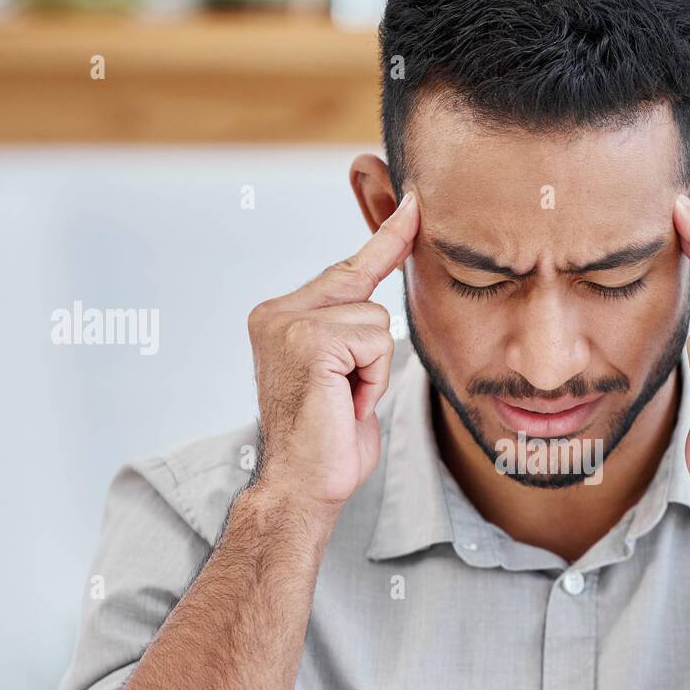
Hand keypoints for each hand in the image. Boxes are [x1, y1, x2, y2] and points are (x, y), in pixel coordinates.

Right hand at [246, 192, 417, 516]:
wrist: (303, 487)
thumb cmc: (329, 441)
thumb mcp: (344, 374)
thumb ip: (352, 332)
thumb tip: (379, 303)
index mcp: (280, 315)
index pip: (345, 269)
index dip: (385, 238)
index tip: (413, 202)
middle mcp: (276, 312)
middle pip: (365, 293)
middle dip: (372, 348)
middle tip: (347, 396)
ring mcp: (289, 323)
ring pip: (377, 321)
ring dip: (374, 371)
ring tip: (344, 402)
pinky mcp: (309, 340)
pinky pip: (376, 342)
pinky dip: (372, 379)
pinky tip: (345, 403)